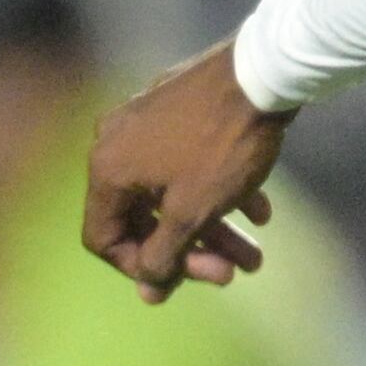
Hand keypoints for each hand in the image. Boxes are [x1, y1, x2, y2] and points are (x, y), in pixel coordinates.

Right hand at [84, 42, 290, 302]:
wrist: (263, 72)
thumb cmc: (221, 147)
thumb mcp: (191, 213)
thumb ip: (163, 257)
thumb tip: (148, 292)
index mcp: (107, 168)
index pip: (102, 237)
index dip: (138, 268)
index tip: (179, 280)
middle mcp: (116, 142)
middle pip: (144, 217)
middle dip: (190, 251)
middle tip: (231, 273)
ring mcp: (146, 121)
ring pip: (173, 192)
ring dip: (212, 229)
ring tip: (255, 255)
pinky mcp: (177, 109)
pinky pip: (187, 164)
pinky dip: (218, 192)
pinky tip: (261, 211)